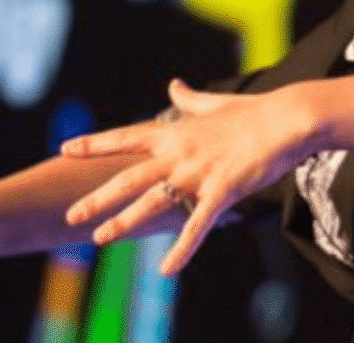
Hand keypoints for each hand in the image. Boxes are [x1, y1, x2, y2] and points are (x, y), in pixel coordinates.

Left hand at [62, 78, 318, 274]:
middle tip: (71, 216)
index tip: (66, 149)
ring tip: (100, 239)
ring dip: (124, 222)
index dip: (95, 144)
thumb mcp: (216, 104)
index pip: (127, 137)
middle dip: (98, 198)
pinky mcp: (221, 191)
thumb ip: (190, 99)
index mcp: (176, 133)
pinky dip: (181, 249)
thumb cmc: (254, 112)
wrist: (286, 119)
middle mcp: (179, 153)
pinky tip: (166, 270)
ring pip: (152, 201)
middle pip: (129, 178)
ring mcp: (198, 173)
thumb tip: (173, 83)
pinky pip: (197, 225)